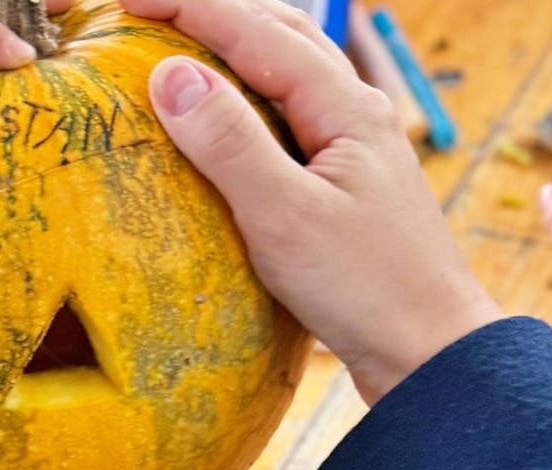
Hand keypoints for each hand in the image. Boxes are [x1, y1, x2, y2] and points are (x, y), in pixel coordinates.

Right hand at [121, 0, 502, 404]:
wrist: (428, 351)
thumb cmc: (362, 289)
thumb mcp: (283, 216)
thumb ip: (228, 142)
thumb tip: (168, 74)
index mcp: (344, 106)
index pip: (255, 29)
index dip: (187, 6)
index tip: (122, 1)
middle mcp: (353, 110)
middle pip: (276, 30)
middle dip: (207, 11)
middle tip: (139, 13)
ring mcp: (351, 142)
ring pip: (283, 66)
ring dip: (227, 43)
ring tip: (169, 44)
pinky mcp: (342, 177)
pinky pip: (284, 108)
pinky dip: (241, 90)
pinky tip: (216, 114)